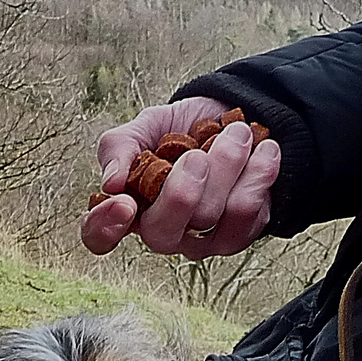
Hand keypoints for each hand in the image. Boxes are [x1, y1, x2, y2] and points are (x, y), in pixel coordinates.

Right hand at [81, 97, 281, 258]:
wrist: (237, 120)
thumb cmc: (184, 129)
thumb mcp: (146, 126)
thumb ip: (120, 146)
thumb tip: (110, 184)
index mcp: (127, 206)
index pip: (99, 235)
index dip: (105, 226)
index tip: (123, 201)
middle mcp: (161, 230)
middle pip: (161, 232)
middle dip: (184, 187)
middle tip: (199, 153)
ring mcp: (199, 240)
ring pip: (209, 217)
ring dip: (228, 165)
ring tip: (238, 134)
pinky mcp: (238, 236)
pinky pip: (248, 214)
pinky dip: (259, 173)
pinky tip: (263, 150)